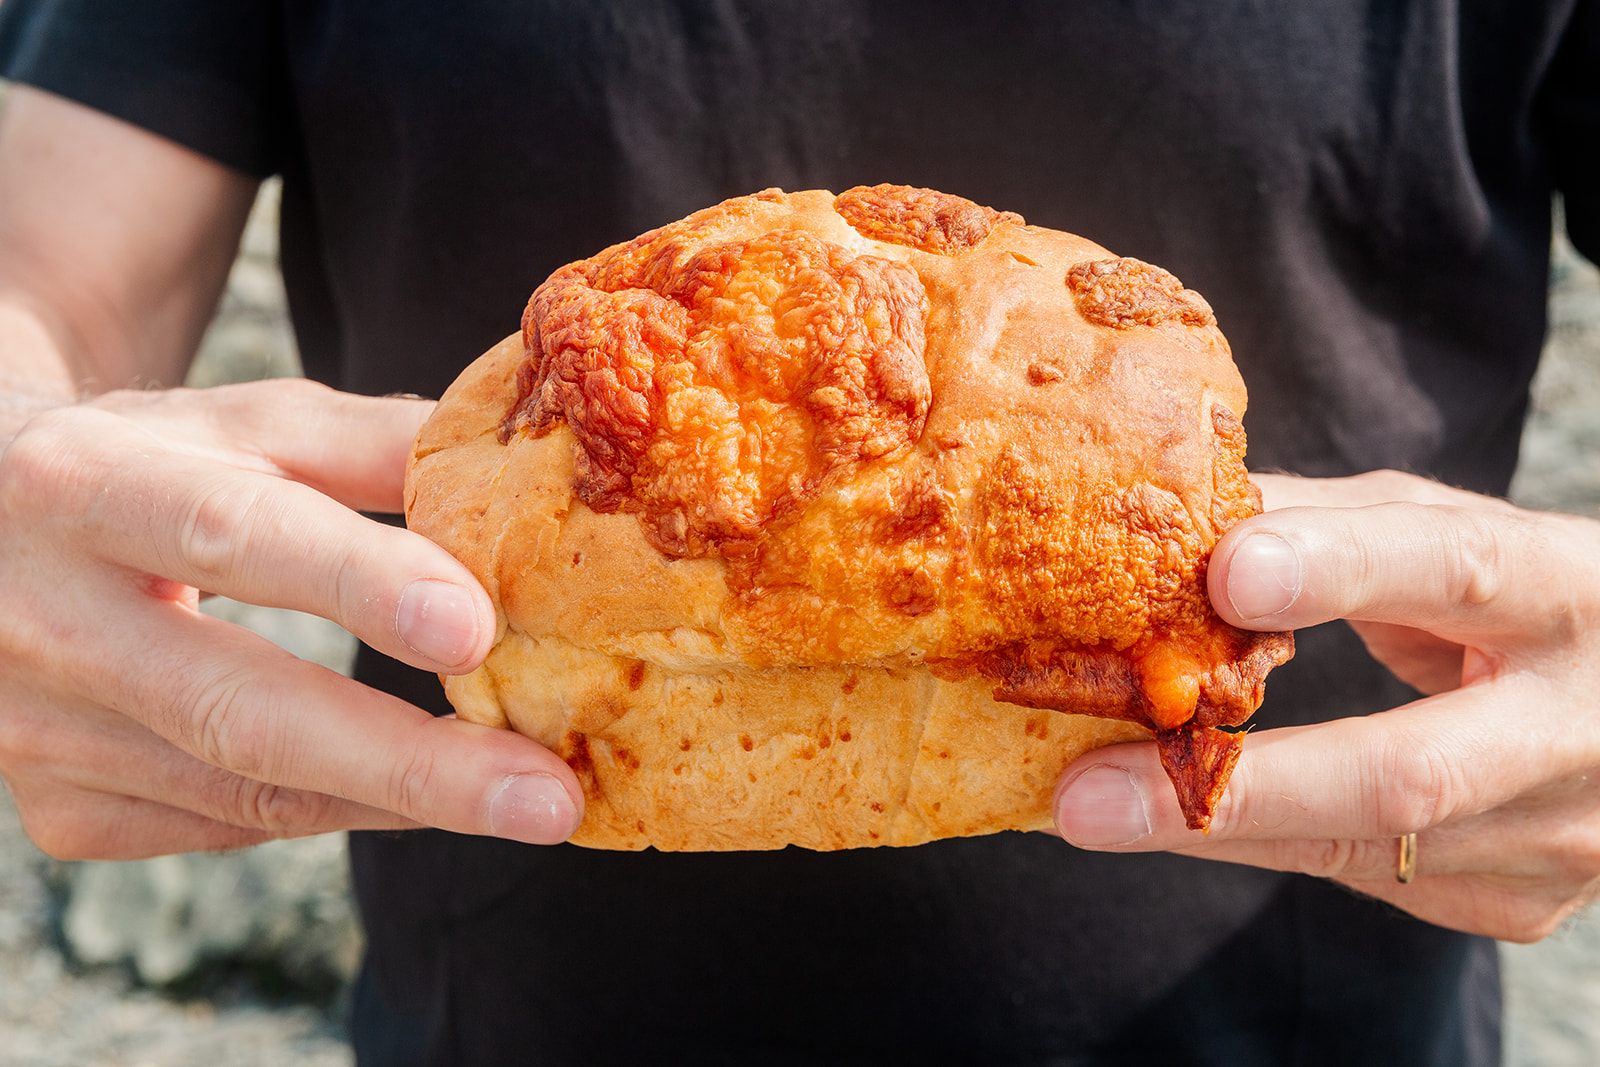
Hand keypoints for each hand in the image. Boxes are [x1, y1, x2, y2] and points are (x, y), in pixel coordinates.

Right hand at [0, 379, 582, 858]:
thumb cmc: (148, 466)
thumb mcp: (243, 425)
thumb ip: (376, 444)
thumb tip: (522, 477)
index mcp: (87, 485)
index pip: (232, 536)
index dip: (355, 584)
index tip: (475, 629)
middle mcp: (43, 617)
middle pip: (239, 711)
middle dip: (410, 763)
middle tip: (546, 795)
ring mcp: (39, 730)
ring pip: (245, 792)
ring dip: (398, 801)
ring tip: (523, 798)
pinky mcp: (59, 806)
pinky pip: (227, 827)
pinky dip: (336, 812)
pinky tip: (410, 792)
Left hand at [1053, 470, 1599, 941]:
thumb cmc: (1507, 590)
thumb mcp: (1435, 532)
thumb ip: (1317, 523)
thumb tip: (1167, 514)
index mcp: (1564, 586)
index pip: (1453, 567)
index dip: (1340, 568)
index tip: (1222, 574)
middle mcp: (1585, 722)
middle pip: (1408, 772)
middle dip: (1238, 787)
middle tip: (1087, 793)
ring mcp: (1565, 830)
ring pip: (1367, 847)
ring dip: (1211, 828)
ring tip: (1088, 806)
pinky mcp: (1522, 900)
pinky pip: (1363, 877)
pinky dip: (1253, 844)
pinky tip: (1181, 815)